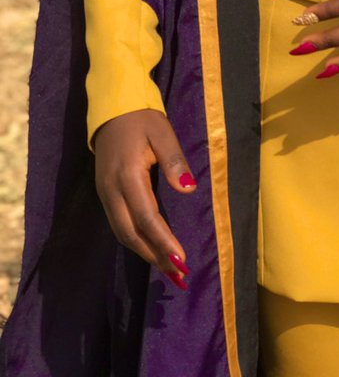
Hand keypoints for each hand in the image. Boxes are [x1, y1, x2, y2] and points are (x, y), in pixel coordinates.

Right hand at [93, 108, 195, 289]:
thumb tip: (188, 190)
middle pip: (131, 233)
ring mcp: (105, 194)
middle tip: (179, 274)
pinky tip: (151, 248)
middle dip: (155, 256)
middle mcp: (112, 191)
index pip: (146, 216)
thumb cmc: (141, 119)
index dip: (163, 241)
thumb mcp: (162, 132)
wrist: (112, 108)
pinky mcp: (105, 194)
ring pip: (123, 233)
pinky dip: (136, 241)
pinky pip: (120, 225)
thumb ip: (175, 161)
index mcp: (127, 175)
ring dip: (145, 252)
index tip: (181, 260)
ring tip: (169, 268)